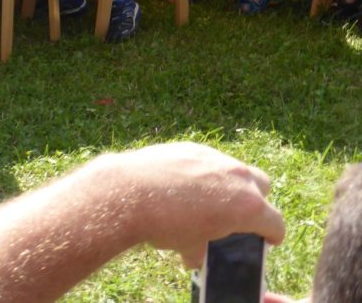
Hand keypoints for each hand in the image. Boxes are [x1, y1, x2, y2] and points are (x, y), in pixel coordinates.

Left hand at [98, 142, 284, 268]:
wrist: (130, 192)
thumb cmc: (165, 223)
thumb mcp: (189, 246)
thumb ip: (201, 251)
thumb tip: (194, 258)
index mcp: (248, 206)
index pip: (275, 223)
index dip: (272, 235)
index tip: (265, 239)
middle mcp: (238, 177)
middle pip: (262, 186)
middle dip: (254, 200)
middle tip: (236, 214)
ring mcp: (215, 157)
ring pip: (233, 169)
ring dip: (227, 183)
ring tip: (206, 198)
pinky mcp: (191, 146)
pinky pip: (206, 159)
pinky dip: (201, 170)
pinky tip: (182, 182)